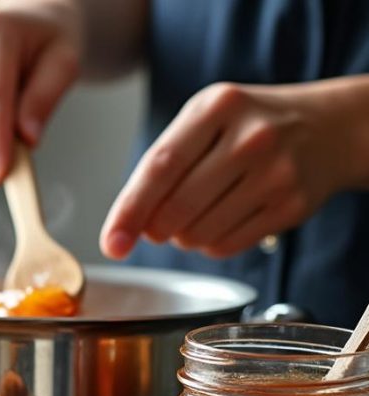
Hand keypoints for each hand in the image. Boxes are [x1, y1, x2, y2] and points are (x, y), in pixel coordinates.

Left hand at [100, 79, 368, 258]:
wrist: (327, 127)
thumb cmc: (247, 125)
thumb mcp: (204, 120)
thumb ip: (162, 164)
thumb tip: (127, 226)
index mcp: (217, 106)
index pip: (160, 167)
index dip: (129, 211)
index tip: (111, 243)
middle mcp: (251, 137)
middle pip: (177, 208)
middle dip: (156, 227)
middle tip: (159, 221)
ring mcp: (276, 173)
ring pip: (199, 234)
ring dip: (184, 235)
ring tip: (201, 209)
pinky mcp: (291, 207)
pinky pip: (226, 246)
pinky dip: (210, 242)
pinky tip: (223, 217)